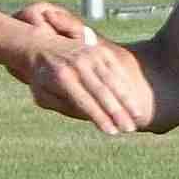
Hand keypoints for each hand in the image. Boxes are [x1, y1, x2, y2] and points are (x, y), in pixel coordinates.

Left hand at [14, 3, 152, 134]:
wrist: (41, 46)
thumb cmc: (42, 79)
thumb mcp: (43, 96)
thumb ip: (62, 107)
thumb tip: (88, 116)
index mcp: (62, 77)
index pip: (84, 101)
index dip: (99, 117)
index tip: (112, 132)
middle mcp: (78, 64)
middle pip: (102, 92)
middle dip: (117, 112)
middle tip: (129, 129)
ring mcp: (90, 55)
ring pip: (113, 80)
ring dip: (126, 100)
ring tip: (137, 118)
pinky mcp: (99, 50)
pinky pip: (116, 70)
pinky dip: (125, 86)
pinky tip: (132, 101)